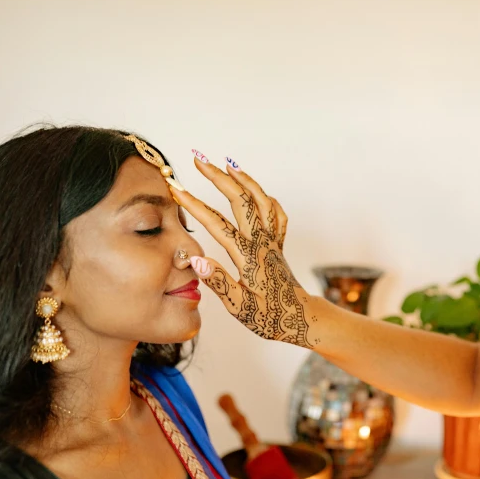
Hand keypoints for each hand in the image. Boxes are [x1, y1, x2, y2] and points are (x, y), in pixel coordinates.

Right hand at [170, 154, 317, 348]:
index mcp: (248, 258)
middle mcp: (262, 244)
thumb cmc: (269, 318)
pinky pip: (276, 214)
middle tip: (198, 159)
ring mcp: (273, 241)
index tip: (176, 189)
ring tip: (227, 163)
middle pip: (241, 201)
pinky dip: (266, 198)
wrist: (302, 319)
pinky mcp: (279, 245)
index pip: (217, 225)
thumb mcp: (240, 308)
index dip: (195, 205)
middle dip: (218, 177)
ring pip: (261, 201)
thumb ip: (219, 283)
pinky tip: (257, 191)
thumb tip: (198, 260)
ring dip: (244, 180)